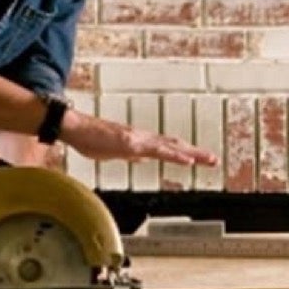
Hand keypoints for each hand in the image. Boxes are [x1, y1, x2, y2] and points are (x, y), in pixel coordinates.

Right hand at [61, 110, 216, 166]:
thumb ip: (132, 153)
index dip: (185, 152)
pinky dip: (174, 155)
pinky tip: (186, 160)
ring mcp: (138, 139)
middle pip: (175, 144)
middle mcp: (143, 138)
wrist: (75, 128)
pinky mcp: (131, 143)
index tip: (200, 159)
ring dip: (192, 154)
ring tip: (208, 159)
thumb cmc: (91, 139)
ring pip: (171, 146)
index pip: (168, 147)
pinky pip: (157, 151)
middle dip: (196, 153)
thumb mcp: (115, 152)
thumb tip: (143, 157)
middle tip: (214, 159)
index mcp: (140, 142)